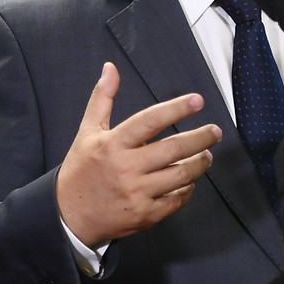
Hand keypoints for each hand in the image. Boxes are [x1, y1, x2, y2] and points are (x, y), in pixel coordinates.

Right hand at [55, 63, 220, 248]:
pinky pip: (176, 200)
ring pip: (180, 175)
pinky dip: (187, 189)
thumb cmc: (81, 171)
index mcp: (113, 144)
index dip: (176, 109)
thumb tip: (110, 68)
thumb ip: (102, 98)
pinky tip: (188, 181)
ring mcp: (137, 193)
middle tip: (215, 132)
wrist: (69, 215)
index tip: (198, 101)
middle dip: (200, 138)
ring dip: (199, 164)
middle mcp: (126, 168)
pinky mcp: (144, 215)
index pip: (150, 121)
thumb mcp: (87, 132)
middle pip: (173, 149)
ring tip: (206, 155)